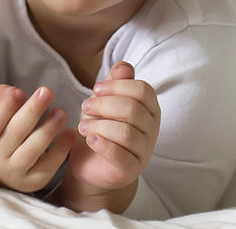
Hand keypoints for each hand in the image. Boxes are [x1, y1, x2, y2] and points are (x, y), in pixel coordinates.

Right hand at [0, 84, 75, 192]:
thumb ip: (0, 97)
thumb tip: (14, 92)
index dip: (5, 108)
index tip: (20, 92)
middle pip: (15, 133)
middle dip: (32, 111)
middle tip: (47, 92)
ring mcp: (14, 172)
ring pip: (31, 151)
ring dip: (48, 130)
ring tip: (61, 112)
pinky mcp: (32, 181)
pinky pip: (48, 166)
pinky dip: (61, 149)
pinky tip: (69, 132)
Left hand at [60, 62, 159, 210]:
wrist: (91, 165)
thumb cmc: (101, 127)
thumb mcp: (105, 101)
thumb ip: (115, 83)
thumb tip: (123, 66)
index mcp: (149, 108)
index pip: (143, 90)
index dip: (117, 86)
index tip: (96, 89)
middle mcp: (152, 129)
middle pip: (133, 109)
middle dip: (103, 105)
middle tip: (85, 107)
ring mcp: (144, 151)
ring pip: (126, 132)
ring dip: (98, 125)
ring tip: (83, 126)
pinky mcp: (130, 170)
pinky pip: (119, 155)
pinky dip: (100, 144)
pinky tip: (89, 139)